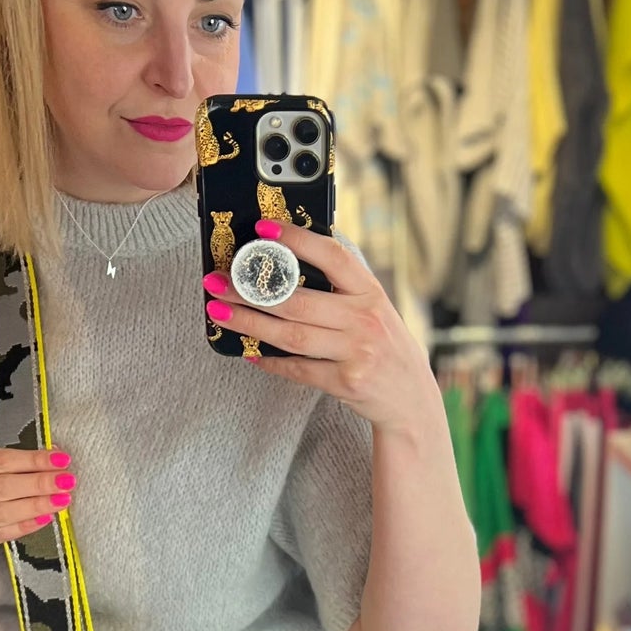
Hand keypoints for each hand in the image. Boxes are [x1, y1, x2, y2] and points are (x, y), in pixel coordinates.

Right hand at [0, 447, 76, 557]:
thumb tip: (49, 457)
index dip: (31, 459)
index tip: (61, 458)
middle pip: (1, 486)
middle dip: (39, 482)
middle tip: (68, 480)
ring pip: (1, 511)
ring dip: (36, 505)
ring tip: (63, 499)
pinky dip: (24, 526)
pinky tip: (45, 518)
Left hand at [204, 221, 439, 436]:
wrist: (412, 400)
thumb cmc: (384, 348)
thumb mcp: (374, 311)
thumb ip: (342, 290)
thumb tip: (283, 270)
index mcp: (371, 292)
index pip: (332, 256)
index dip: (296, 240)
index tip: (262, 229)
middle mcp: (365, 320)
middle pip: (298, 301)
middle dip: (250, 290)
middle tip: (218, 282)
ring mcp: (357, 353)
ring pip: (292, 336)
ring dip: (250, 323)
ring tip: (220, 313)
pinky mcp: (346, 382)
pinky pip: (297, 369)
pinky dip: (269, 360)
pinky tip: (248, 351)